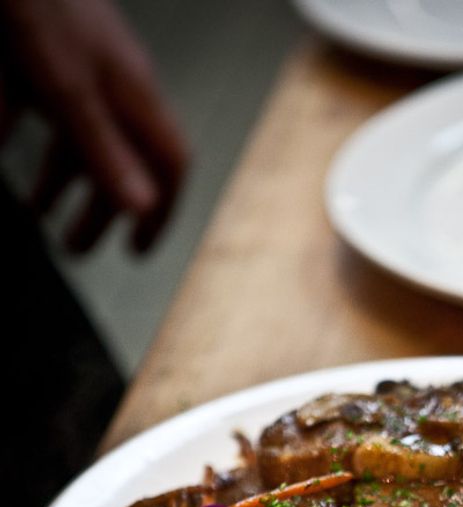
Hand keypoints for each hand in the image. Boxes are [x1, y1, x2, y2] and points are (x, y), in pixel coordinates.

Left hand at [0, 0, 188, 251]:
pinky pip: (34, 103)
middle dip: (97, 210)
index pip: (170, 165)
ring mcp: (75, 66)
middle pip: (119, 158)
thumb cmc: (44, 4)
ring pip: (76, 135)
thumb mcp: (73, 92)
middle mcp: (112, 84)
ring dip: (56, 178)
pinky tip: (0, 142)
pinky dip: (17, 130)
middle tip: (78, 246)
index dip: (161, 212)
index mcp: (135, 96)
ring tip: (36, 210)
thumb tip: (142, 209)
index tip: (139, 249)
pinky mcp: (40, 50)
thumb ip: (106, 152)